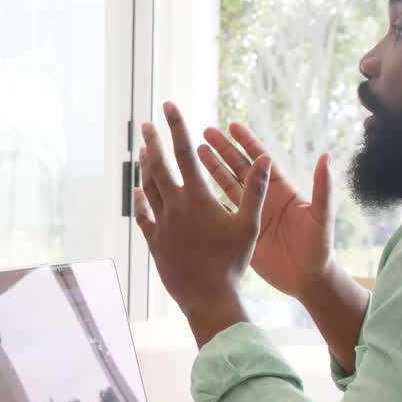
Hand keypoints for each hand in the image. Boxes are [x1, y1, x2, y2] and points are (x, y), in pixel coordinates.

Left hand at [134, 102, 269, 343]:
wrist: (207, 296)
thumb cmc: (232, 262)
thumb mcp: (249, 224)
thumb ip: (255, 189)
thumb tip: (264, 158)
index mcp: (198, 198)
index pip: (185, 153)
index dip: (177, 127)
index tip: (168, 106)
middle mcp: (175, 207)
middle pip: (159, 166)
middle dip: (153, 141)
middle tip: (148, 123)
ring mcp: (162, 224)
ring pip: (148, 187)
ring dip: (145, 167)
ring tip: (143, 150)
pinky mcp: (155, 241)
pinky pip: (143, 215)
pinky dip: (139, 200)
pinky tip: (137, 190)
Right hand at [199, 123, 336, 297]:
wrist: (307, 279)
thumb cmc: (318, 248)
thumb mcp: (320, 216)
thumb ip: (322, 188)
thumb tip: (326, 157)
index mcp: (282, 190)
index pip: (261, 160)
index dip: (246, 142)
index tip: (232, 126)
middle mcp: (264, 198)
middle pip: (239, 167)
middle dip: (223, 149)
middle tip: (205, 133)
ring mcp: (251, 214)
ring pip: (226, 185)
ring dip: (212, 169)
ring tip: (195, 153)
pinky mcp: (242, 231)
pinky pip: (221, 210)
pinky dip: (208, 199)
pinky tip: (193, 189)